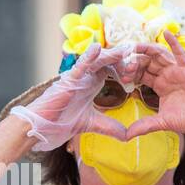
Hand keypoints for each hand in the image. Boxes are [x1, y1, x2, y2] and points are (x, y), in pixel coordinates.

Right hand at [9, 43, 130, 150]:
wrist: (45, 125)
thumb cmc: (63, 120)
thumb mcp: (93, 124)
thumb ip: (110, 127)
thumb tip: (128, 136)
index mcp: (93, 83)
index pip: (112, 70)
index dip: (126, 69)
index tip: (139, 72)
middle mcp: (86, 76)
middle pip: (108, 62)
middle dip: (123, 61)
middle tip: (138, 58)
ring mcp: (78, 76)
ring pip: (97, 61)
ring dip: (112, 55)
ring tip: (125, 49)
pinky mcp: (69, 79)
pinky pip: (80, 65)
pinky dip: (88, 56)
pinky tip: (98, 48)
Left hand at [123, 30, 184, 139]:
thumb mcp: (162, 122)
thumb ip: (144, 125)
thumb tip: (127, 136)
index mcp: (160, 85)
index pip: (141, 74)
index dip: (130, 73)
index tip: (119, 76)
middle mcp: (167, 75)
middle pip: (147, 62)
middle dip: (135, 61)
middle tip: (124, 64)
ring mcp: (177, 71)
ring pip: (159, 55)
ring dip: (147, 49)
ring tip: (135, 46)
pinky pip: (180, 54)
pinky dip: (174, 43)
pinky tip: (167, 33)